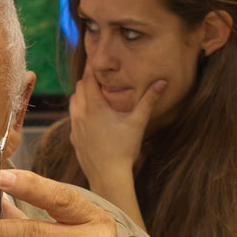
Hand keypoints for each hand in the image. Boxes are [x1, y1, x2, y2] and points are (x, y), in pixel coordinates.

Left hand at [69, 75, 168, 191]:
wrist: (108, 176)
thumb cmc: (124, 149)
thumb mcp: (138, 122)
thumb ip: (149, 100)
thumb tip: (163, 81)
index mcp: (94, 106)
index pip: (88, 78)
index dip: (92, 67)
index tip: (96, 59)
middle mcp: (80, 113)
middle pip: (78, 88)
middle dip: (88, 81)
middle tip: (100, 78)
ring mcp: (74, 127)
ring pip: (73, 102)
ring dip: (82, 96)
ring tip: (95, 96)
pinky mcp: (74, 139)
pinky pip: (73, 119)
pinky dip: (79, 112)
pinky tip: (91, 118)